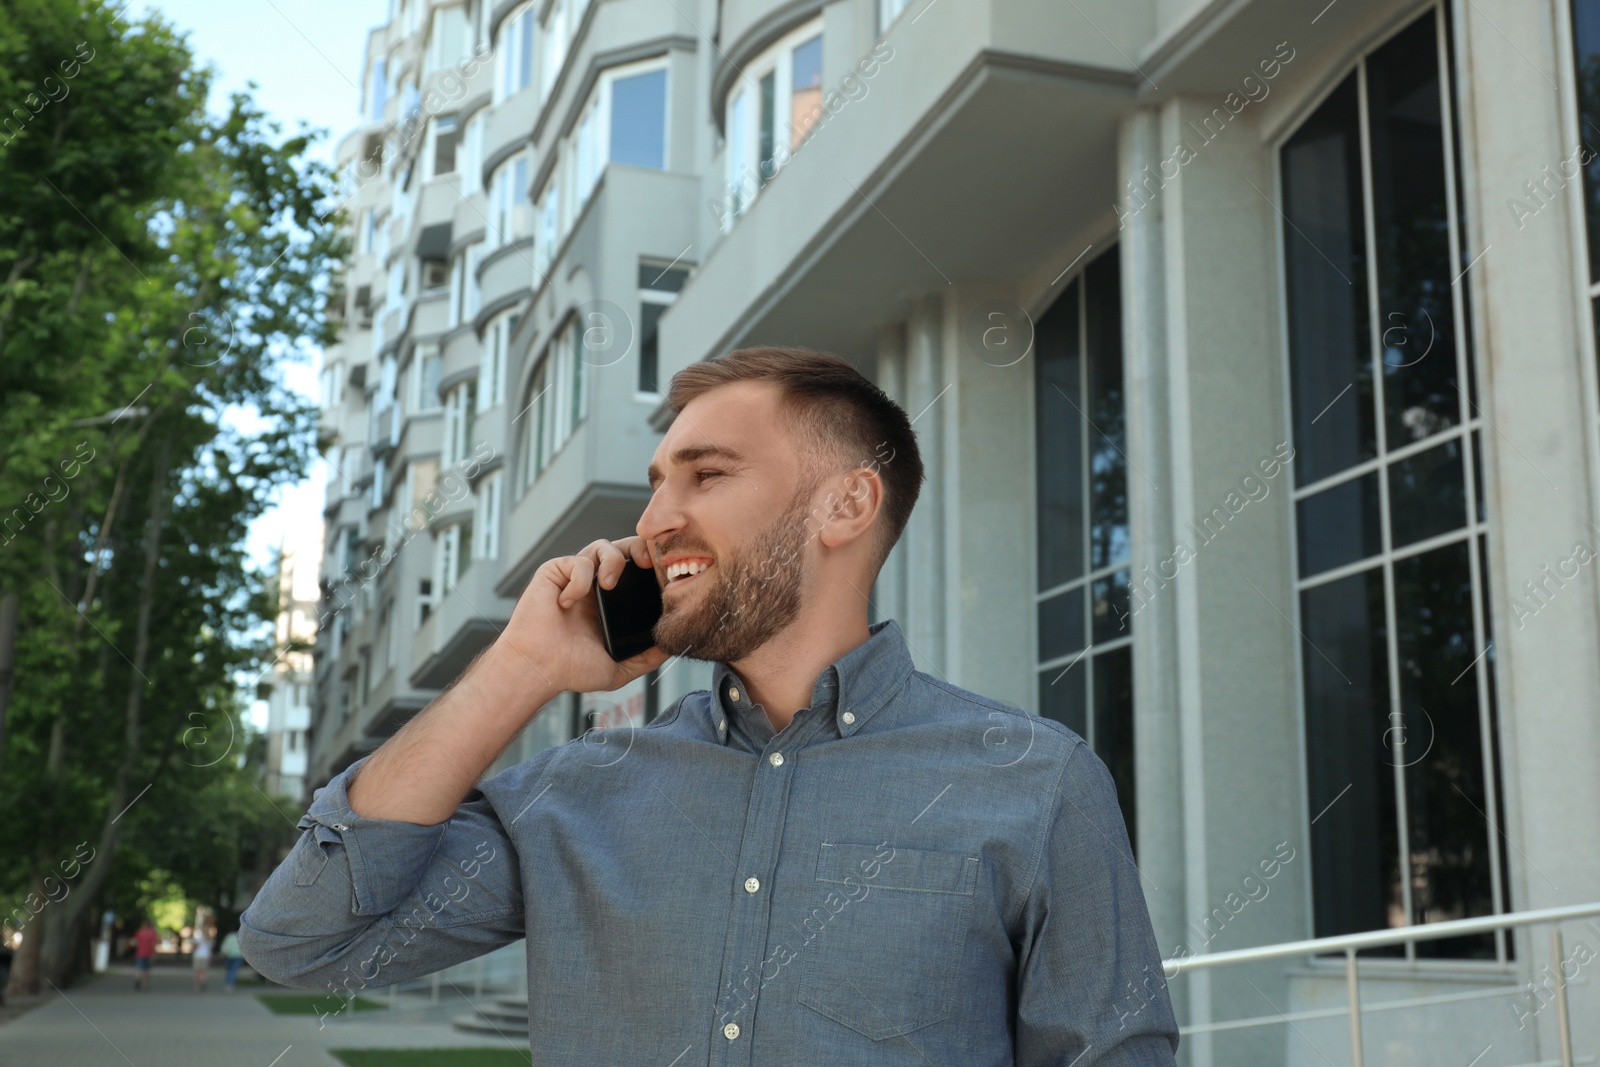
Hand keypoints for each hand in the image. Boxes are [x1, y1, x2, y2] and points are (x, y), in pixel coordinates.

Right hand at [493, 535, 667, 694]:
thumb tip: (671, 647)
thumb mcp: (618, 669)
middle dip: (639, 548)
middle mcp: (593, 587)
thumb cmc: (570, 670)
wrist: (537, 669)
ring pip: (601, 546)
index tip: (664, 575)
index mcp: (610, 604)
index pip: (637, 573)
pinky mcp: (553, 573)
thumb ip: (645, 659)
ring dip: (611, 559)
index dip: (651, 567)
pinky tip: (568, 603)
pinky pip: (575, 561)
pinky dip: (578, 579)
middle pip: (623, 549)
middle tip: (647, 563)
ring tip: (607, 584)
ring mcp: (574, 578)